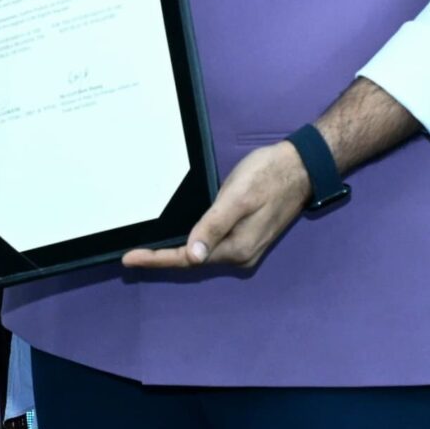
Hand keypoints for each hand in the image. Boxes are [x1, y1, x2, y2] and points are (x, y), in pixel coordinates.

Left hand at [123, 141, 310, 271]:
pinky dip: (193, 244)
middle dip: (163, 259)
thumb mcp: (236, 198)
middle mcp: (241, 255)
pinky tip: (179, 240)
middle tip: (132, 256)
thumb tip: (193, 256)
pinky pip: (214, 246)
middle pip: (193, 261)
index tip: (129, 259)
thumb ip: (214, 227)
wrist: (301, 167)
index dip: (157, 259)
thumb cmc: (267, 176)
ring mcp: (246, 247)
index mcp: (236, 248)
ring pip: (203, 254)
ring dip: (176, 253)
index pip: (188, 260)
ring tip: (148, 251)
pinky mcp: (247, 236)